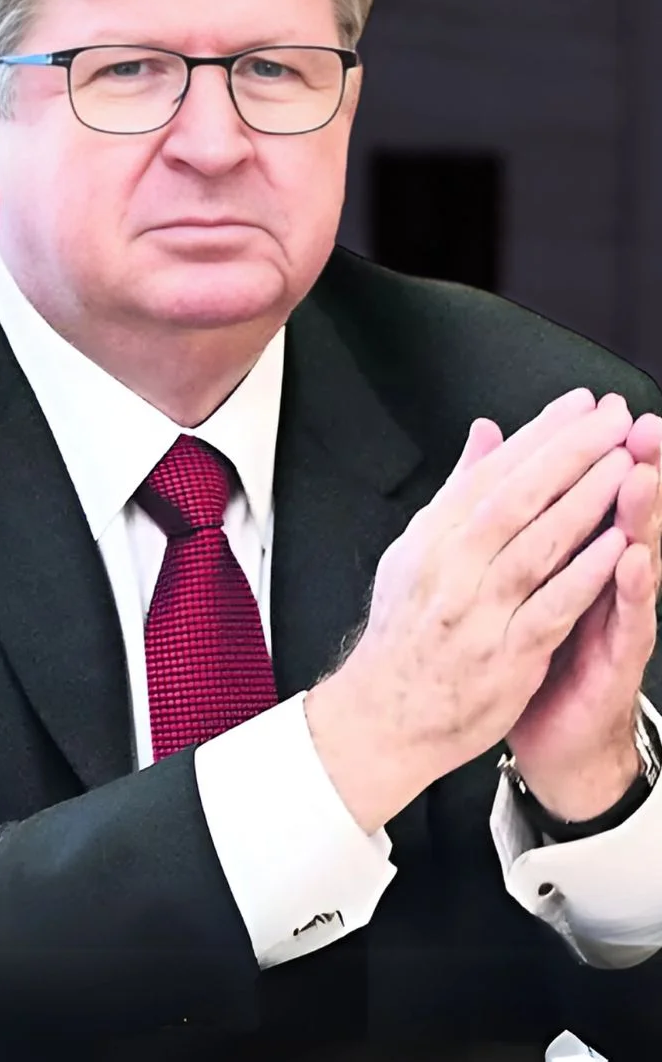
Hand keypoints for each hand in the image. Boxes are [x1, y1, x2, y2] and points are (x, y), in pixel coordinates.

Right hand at [306, 388, 633, 833]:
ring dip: (585, 503)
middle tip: (612, 421)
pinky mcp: (504, 656)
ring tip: (625, 467)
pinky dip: (584, 575)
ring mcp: (477, 612)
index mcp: (432, 537)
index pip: (492, 472)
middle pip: (516, 498)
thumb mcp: (417, 549)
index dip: (540, 434)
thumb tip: (487, 433)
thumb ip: (459, 491)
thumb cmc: (405, 630)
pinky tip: (618, 547)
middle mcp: (450, 568)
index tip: (579, 405)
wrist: (385, 713)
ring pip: (537, 546)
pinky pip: (551, 608)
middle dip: (569, 454)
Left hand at [504, 406, 660, 819]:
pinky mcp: (618, 659)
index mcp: (577, 555)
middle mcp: (606, 578)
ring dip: (640, 515)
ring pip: (636, 556)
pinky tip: (633, 559)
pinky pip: (627, 619)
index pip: (589, 492)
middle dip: (632, 466)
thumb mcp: (522, 580)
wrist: (551, 735)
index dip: (590, 450)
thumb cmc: (538, 648)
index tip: (593, 403)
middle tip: (638, 425)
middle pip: (624, 513)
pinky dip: (629, 588)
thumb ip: (518, 523)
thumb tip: (498, 462)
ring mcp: (618, 617)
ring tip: (639, 475)